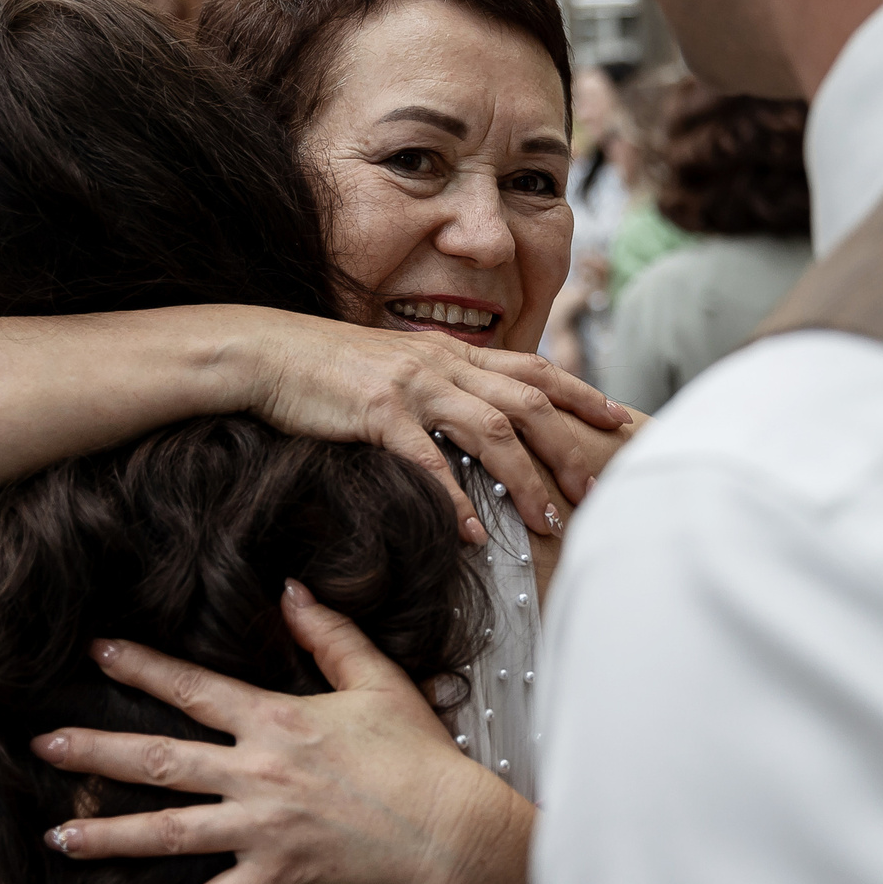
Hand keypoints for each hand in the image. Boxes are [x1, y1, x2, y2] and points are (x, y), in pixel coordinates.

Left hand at [33, 580, 534, 883]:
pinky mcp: (277, 879)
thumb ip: (330, 634)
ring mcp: (262, 830)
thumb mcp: (379, 681)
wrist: (451, 832)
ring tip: (56, 838)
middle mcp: (258, 774)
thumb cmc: (420, 755)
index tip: (96, 650)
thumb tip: (290, 590)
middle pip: (159, 759)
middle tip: (41, 744)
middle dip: (95, 750)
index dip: (142, 666)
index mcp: (278, 720)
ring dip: (107, 836)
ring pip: (168, 833)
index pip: (194, 688)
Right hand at [235, 312, 629, 545]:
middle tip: (595, 488)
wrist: (265, 353)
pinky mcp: (378, 410)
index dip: (580, 393)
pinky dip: (454, 497)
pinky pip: (428, 459)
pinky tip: (469, 531)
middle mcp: (442, 362)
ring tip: (547, 520)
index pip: (533, 368)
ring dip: (525, 478)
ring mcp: (413, 384)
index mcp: (451, 353)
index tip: (617, 418)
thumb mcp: (396, 369)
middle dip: (569, 445)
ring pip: (492, 429)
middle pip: (528, 400)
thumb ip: (438, 390)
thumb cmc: (328, 370)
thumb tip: (471, 424)